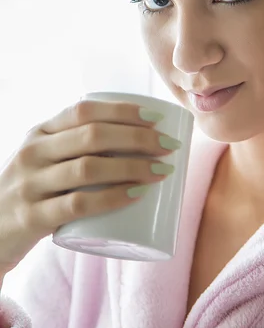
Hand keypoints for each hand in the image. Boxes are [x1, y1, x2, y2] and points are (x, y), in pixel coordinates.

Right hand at [0, 99, 179, 275]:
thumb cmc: (31, 192)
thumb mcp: (43, 160)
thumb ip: (74, 147)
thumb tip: (135, 137)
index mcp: (39, 133)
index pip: (84, 111)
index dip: (124, 111)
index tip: (157, 117)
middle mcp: (33, 153)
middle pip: (92, 135)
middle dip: (138, 138)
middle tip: (169, 147)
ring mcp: (29, 185)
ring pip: (88, 168)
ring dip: (133, 167)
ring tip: (162, 171)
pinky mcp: (31, 217)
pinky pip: (77, 204)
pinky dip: (112, 198)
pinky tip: (137, 195)